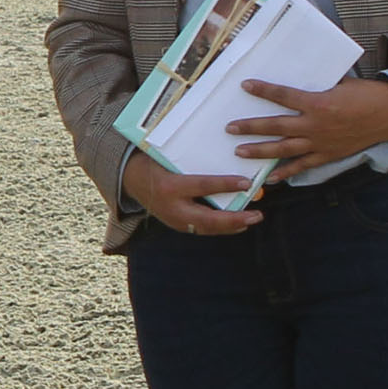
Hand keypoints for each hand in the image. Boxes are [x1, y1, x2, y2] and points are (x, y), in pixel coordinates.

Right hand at [126, 153, 260, 234]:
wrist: (131, 180)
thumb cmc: (154, 164)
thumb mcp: (169, 159)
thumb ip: (193, 163)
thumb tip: (226, 159)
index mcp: (170, 186)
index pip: (202, 186)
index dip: (225, 184)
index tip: (246, 183)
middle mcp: (172, 207)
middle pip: (208, 218)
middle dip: (234, 219)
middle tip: (257, 215)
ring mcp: (174, 220)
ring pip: (207, 228)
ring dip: (232, 226)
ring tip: (252, 219)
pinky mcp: (177, 225)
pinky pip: (202, 229)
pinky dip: (221, 227)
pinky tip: (237, 224)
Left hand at [228, 77, 387, 171]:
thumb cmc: (368, 95)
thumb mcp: (341, 84)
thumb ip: (318, 84)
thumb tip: (301, 75)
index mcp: (319, 103)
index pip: (284, 96)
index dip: (264, 90)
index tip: (245, 85)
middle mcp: (315, 125)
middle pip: (276, 126)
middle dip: (251, 127)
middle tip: (229, 128)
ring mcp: (320, 143)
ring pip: (284, 149)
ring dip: (260, 151)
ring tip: (239, 152)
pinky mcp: (328, 155)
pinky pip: (303, 166)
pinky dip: (286, 172)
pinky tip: (269, 177)